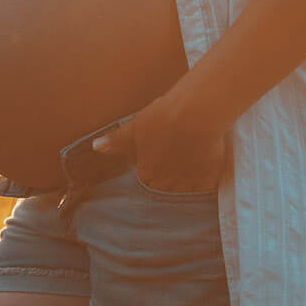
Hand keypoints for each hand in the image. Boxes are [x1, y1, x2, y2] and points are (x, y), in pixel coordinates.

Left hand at [90, 91, 229, 193]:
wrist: (194, 115)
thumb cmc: (162, 117)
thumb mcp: (134, 127)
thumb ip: (116, 141)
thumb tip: (96, 147)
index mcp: (147, 172)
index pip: (148, 177)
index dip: (155, 164)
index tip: (163, 152)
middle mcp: (166, 184)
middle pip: (167, 186)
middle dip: (171, 174)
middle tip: (180, 154)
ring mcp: (188, 184)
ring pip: (187, 189)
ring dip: (189, 178)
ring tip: (194, 158)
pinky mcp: (209, 181)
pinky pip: (207, 186)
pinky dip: (207, 177)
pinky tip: (209, 163)